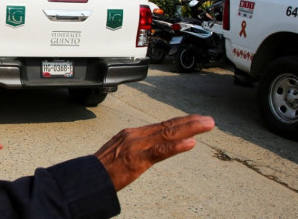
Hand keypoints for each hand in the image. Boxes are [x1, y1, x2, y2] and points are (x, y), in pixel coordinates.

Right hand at [95, 114, 214, 190]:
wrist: (87, 178)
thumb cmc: (102, 169)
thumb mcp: (120, 152)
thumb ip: (137, 148)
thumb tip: (155, 147)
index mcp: (132, 134)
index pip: (161, 125)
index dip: (181, 122)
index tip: (197, 119)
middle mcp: (135, 136)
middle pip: (167, 126)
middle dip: (190, 122)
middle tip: (209, 120)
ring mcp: (136, 146)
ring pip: (167, 134)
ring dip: (190, 129)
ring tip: (206, 125)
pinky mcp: (137, 159)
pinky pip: (160, 152)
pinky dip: (176, 146)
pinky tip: (190, 143)